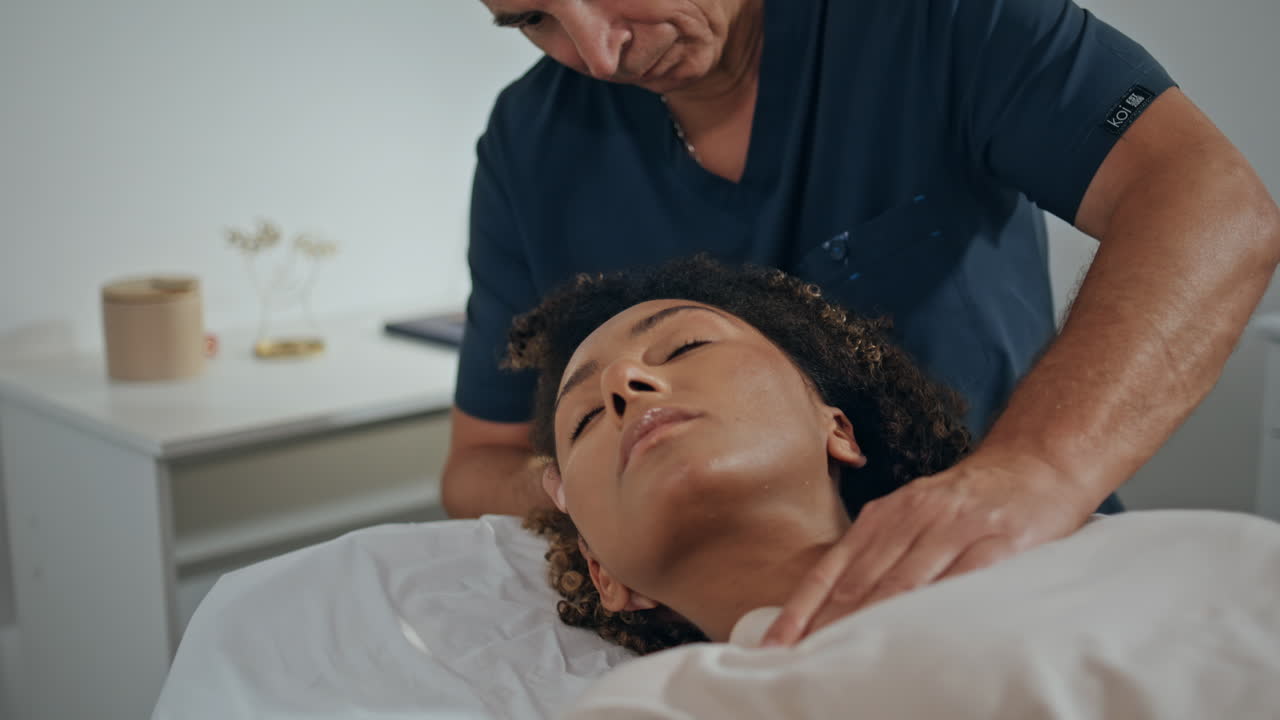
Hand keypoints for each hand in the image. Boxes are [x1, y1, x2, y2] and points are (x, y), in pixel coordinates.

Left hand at [761, 452, 1097, 645]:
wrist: (1036, 464)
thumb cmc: (967, 503)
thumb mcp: (914, 516)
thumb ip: (879, 552)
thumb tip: (833, 605)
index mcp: (885, 514)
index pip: (832, 568)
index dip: (801, 609)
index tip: (777, 644)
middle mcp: (913, 517)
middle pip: (860, 582)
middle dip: (827, 626)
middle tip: (802, 662)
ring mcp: (955, 528)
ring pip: (903, 585)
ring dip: (871, 626)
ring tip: (845, 662)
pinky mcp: (999, 542)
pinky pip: (962, 582)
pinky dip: (936, 613)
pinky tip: (917, 640)